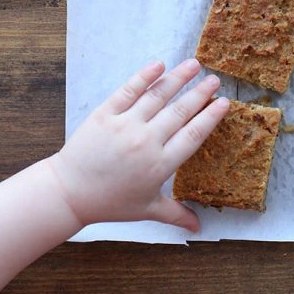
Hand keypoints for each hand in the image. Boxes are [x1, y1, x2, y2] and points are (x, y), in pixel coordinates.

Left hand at [47, 59, 228, 231]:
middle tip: (215, 80)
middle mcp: (146, 142)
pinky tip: (158, 65)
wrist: (69, 193)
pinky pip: (128, 91)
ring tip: (194, 64)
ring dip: (178, 79)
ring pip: (157, 97)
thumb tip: (198, 229)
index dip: (210, 118)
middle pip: (180, 112)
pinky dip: (143, 77)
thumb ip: (176, 214)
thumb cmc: (110, 203)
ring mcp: (125, 126)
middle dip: (200, 94)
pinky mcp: (105, 115)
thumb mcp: (147, 209)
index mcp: (160, 165)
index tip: (224, 103)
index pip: (193, 135)